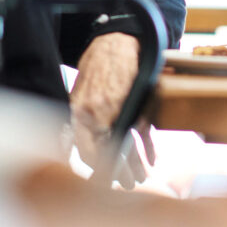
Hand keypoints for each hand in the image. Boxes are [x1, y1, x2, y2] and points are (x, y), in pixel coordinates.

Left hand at [70, 32, 153, 187]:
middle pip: (108, 154)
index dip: (93, 170)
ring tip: (139, 178)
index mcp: (80, 112)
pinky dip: (149, 146)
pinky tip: (151, 158)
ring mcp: (120, 109)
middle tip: (123, 185)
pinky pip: (144, 131)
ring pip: (128, 146)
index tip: (99, 181)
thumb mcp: (79, 93)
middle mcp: (98, 113)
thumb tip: (75, 144)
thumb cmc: (97, 65)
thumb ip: (79, 119)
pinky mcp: (139, 104)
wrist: (117, 41)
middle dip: (117, 173)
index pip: (85, 152)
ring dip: (135, 165)